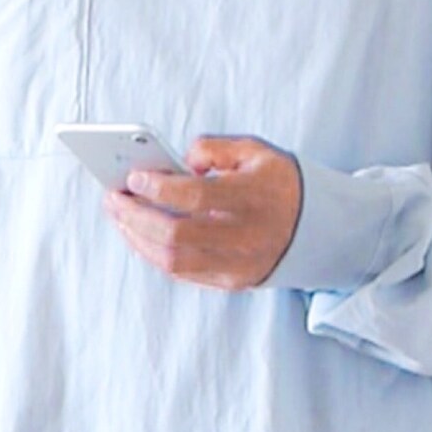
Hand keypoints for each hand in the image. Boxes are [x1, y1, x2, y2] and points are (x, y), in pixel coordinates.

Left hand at [102, 135, 301, 290]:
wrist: (318, 228)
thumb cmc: (279, 183)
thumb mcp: (256, 151)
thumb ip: (214, 149)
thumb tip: (176, 163)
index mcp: (254, 198)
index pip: (197, 197)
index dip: (159, 188)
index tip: (133, 177)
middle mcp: (246, 237)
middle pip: (176, 235)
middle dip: (136, 216)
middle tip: (113, 198)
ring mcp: (238, 265)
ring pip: (173, 261)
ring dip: (138, 238)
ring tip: (120, 216)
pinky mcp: (231, 282)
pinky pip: (182, 273)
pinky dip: (153, 254)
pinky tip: (138, 234)